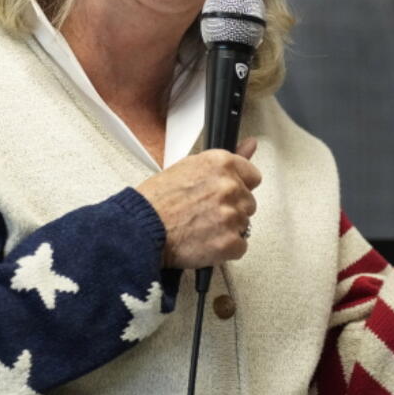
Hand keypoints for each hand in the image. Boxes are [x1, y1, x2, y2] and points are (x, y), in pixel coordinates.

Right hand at [136, 137, 261, 268]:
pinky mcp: (229, 242)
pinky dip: (224, 249)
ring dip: (227, 229)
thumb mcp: (188, 168)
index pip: (252, 176)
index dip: (238, 186)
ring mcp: (231, 215)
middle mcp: (229, 187)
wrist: (141, 229)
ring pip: (244, 225)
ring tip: (200, 228)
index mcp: (221, 164)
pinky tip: (205, 242)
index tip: (225, 194)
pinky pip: (240, 246)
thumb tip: (250, 145)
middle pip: (248, 202)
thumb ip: (227, 160)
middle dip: (230, 209)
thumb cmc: (156, 201)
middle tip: (204, 213)